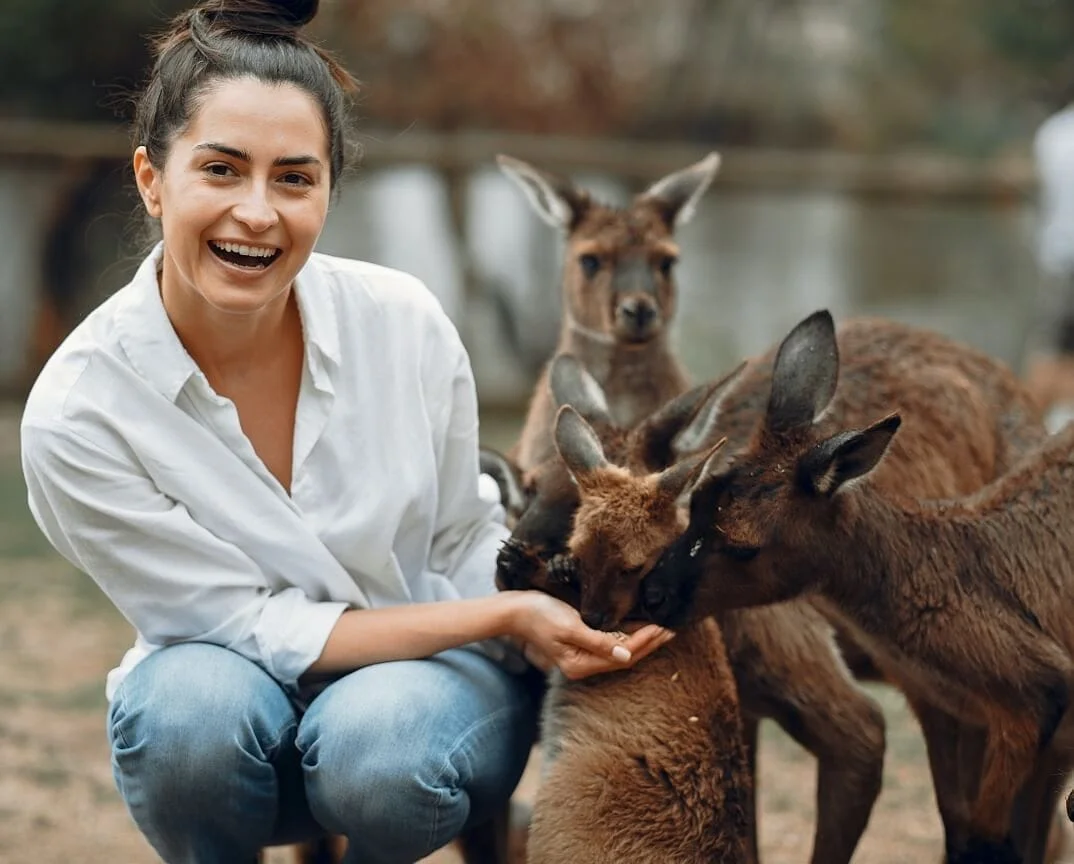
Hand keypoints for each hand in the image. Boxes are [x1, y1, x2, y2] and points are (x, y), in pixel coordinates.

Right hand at [504, 591, 674, 679]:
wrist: (516, 610)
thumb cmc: (540, 615)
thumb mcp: (570, 626)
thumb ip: (597, 640)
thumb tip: (625, 652)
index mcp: (581, 664)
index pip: (623, 655)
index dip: (645, 641)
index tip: (664, 627)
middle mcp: (584, 664)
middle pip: (625, 656)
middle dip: (650, 643)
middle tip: (673, 629)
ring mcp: (583, 655)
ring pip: (621, 649)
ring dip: (643, 640)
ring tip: (664, 629)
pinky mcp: (582, 643)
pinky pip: (612, 642)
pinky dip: (629, 634)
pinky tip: (641, 626)